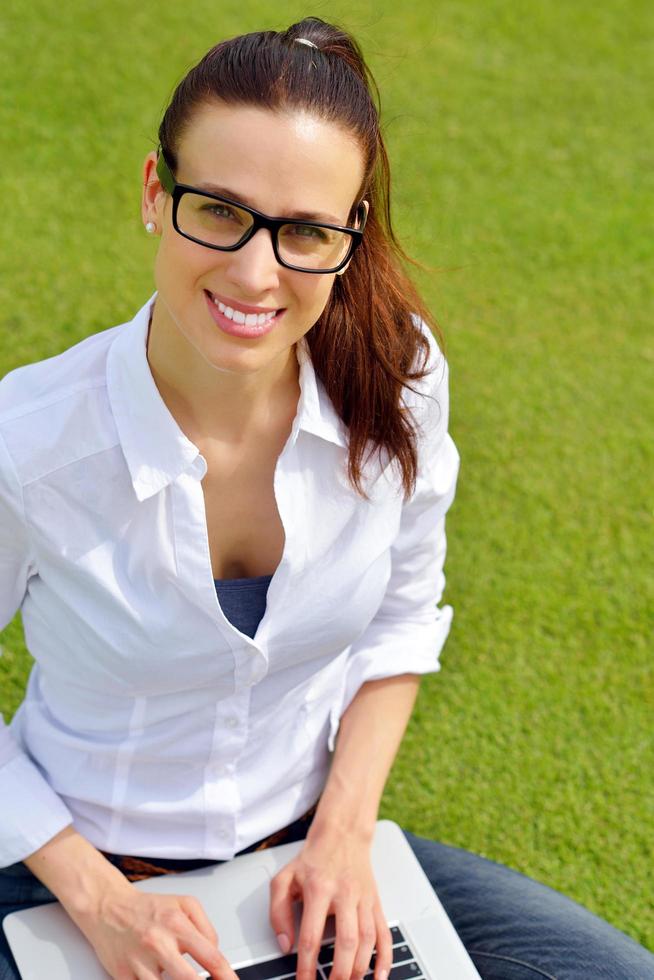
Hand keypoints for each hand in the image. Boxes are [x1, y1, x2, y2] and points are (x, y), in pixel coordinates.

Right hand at [71, 880, 238, 979]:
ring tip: (185, 978)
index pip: (211, 957)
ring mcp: (139, 962)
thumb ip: (206, 927)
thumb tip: (215, 953)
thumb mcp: (184, 904)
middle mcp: (158, 943)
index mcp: (177, 924)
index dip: (226, 976)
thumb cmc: (148, 907)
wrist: (107, 906)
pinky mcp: (122, 976)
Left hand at [269, 828, 391, 979]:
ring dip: (360, 968)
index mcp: (319, 888)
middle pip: (346, 941)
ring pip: (367, 939)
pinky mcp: (375, 902)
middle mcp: (344, 894)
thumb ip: (278, 912)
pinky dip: (385, 957)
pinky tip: (380, 975)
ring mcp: (363, 899)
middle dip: (339, 973)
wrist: (342, 833)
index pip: (312, 936)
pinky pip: (384, 933)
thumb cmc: (312, 858)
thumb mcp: (285, 878)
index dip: (307, 965)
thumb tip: (285, 943)